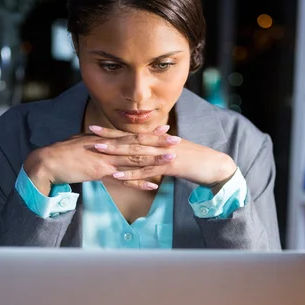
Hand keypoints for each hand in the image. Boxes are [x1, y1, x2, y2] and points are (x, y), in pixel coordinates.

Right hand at [23, 124, 174, 194]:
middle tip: (177, 140)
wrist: (48, 161)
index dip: (150, 133)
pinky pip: (124, 179)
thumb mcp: (82, 143)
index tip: (166, 129)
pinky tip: (153, 185)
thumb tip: (104, 142)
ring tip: (171, 159)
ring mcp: (105, 159)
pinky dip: (139, 182)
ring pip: (135, 159)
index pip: (132, 135)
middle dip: (159, 143)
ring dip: (154, 159)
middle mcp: (108, 147)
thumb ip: (97, 142)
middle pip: (138, 144)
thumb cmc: (63, 153)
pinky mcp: (100, 173)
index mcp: (105, 139)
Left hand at [89, 126, 236, 189]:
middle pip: (130, 139)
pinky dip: (131, 173)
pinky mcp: (170, 167)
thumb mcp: (173, 156)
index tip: (94, 129)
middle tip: (89, 134)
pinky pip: (147, 170)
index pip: (131, 134)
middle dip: (109, 137)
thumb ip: (157, 155)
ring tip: (97, 150)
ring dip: (115, 151)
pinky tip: (117, 175)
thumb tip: (143, 159)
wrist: (214, 166)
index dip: (113, 131)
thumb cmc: (194, 162)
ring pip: (136, 152)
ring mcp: (164, 154)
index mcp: (158, 140)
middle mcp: (159, 144)